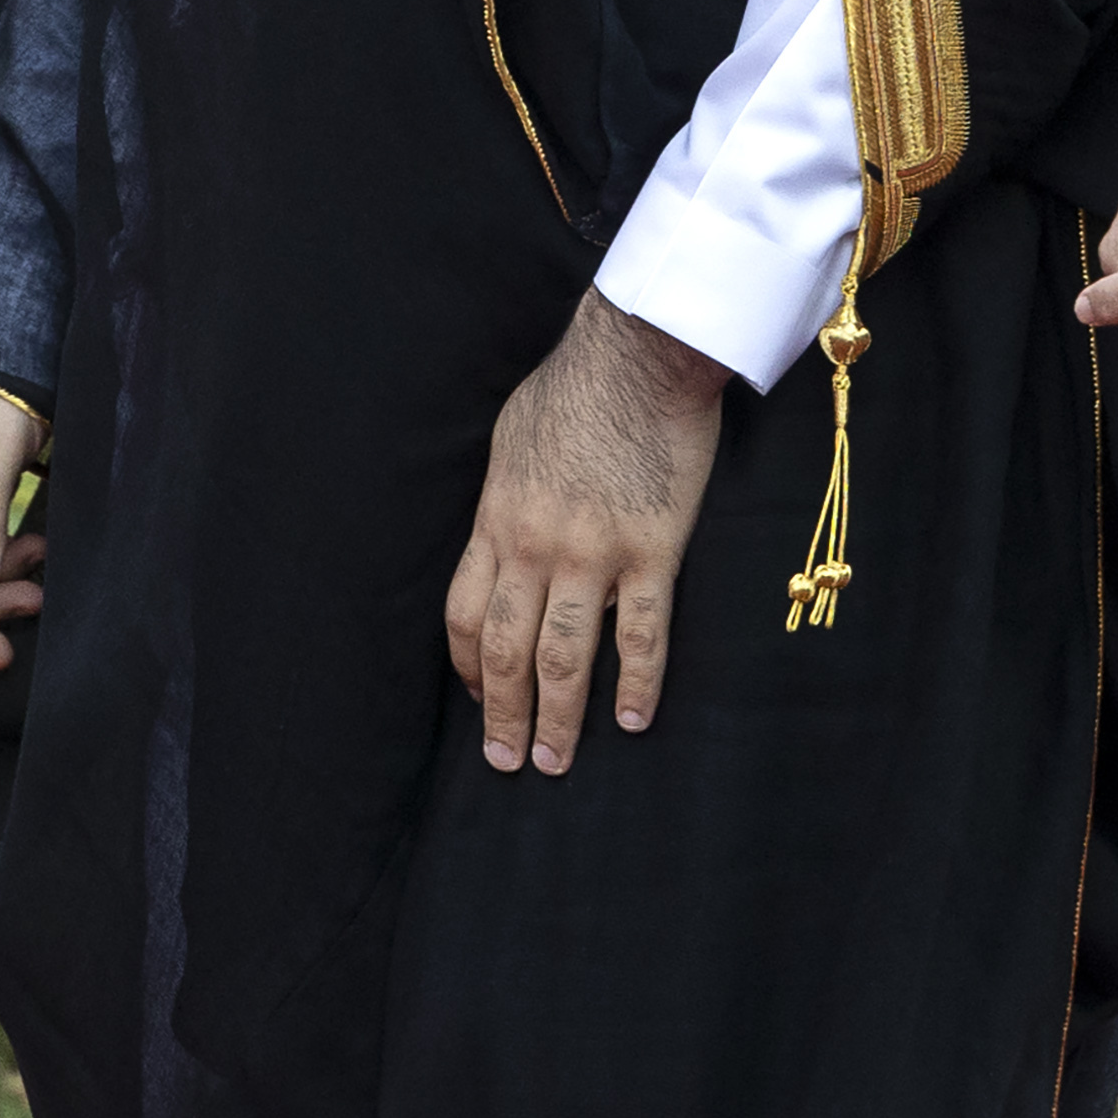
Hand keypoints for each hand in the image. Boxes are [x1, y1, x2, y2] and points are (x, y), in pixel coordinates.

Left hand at [445, 292, 726, 768]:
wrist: (639, 355)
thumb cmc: (574, 389)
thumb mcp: (511, 442)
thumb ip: (505, 501)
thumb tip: (502, 540)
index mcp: (497, 519)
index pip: (466, 613)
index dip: (468, 666)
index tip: (476, 695)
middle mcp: (535, 546)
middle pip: (507, 648)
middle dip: (503, 713)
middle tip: (507, 762)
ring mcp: (594, 553)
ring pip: (565, 655)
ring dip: (559, 718)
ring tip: (557, 762)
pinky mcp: (652, 551)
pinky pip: (641, 634)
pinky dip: (636, 683)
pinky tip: (632, 720)